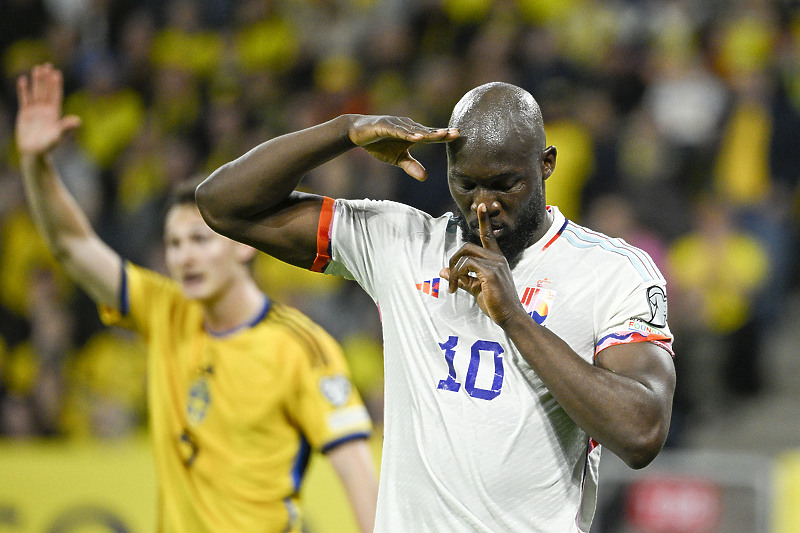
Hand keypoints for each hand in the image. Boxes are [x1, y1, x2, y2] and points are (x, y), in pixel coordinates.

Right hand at [15, 63, 80, 156]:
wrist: (34, 153)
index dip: (56, 84)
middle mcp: (46, 110)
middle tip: (47, 65)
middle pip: (46, 91)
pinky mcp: (25, 114)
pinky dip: (23, 90)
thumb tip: (78, 121)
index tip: (56, 72)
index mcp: (55, 114)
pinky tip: (23, 79)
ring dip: (36, 81)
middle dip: (46, 78)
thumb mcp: (58, 136)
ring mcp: (35, 111)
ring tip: (37, 68)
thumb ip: (66, 128)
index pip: (56, 96)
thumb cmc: (48, 146)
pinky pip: (24, 99)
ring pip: (36, 92)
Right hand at [347, 115, 457, 180]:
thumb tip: (426, 178)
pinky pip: (397, 131)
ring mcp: (395, 125)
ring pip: (413, 130)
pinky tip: (416, 137)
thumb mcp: (397, 159)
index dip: (443, 136)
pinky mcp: (383, 126)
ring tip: (440, 135)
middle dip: (440, 132)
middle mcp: (406, 126)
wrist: (357, 133)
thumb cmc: (379, 144)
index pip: (430, 135)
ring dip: (426, 133)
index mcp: (412, 134)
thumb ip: (411, 166)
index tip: (458, 136)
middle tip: (456, 133)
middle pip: (426, 131)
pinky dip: (406, 133)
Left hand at [440, 203, 523, 324]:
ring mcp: (495, 264)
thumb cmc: (495, 303)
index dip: (484, 220)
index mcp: (496, 259)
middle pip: (468, 246)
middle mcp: (497, 258)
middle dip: (454, 259)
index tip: (482, 206)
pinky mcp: (491, 273)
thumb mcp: (476, 288)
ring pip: (465, 256)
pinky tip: (457, 287)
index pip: (488, 235)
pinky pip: (467, 266)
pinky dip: (457, 275)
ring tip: (453, 287)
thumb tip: (443, 271)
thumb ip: (461, 278)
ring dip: (454, 271)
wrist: (510, 316)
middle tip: (450, 278)